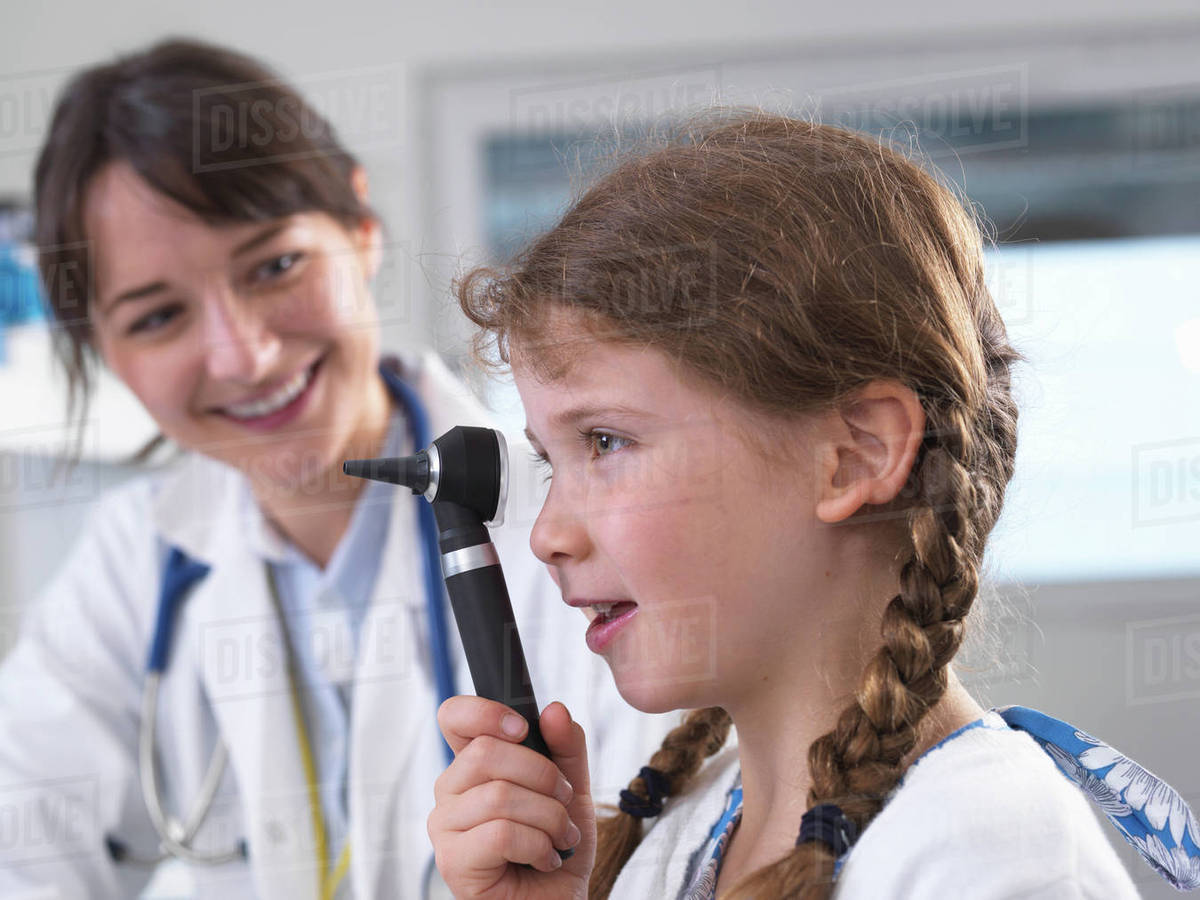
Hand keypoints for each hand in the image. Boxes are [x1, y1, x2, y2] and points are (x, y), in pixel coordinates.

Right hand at [428, 697, 595, 899]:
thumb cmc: (556, 846)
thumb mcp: (573, 788)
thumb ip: (566, 747)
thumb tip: (554, 710)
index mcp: (472, 765)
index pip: (454, 717)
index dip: (485, 712)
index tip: (523, 729)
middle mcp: (450, 791)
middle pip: (485, 753)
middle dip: (542, 775)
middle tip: (563, 799)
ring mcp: (445, 827)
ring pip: (498, 796)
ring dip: (548, 817)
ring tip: (561, 836)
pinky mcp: (453, 862)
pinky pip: (500, 834)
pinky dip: (537, 846)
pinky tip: (545, 859)